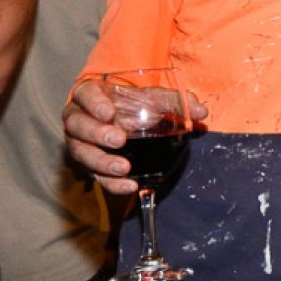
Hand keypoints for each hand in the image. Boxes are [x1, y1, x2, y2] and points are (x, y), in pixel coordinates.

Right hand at [63, 78, 209, 193]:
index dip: (94, 102)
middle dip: (96, 133)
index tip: (109, 112)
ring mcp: (79, 142)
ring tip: (123, 168)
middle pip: (78, 125)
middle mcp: (79, 118)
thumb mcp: (152, 98)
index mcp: (91, 95)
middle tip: (118, 140)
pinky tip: (129, 186)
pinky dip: (111, 182)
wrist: (120, 120)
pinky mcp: (87, 164)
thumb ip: (175, 102)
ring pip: (80, 152)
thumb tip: (201, 111)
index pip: (85, 94)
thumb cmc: (132, 104)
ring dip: (101, 161)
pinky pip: (94, 174)